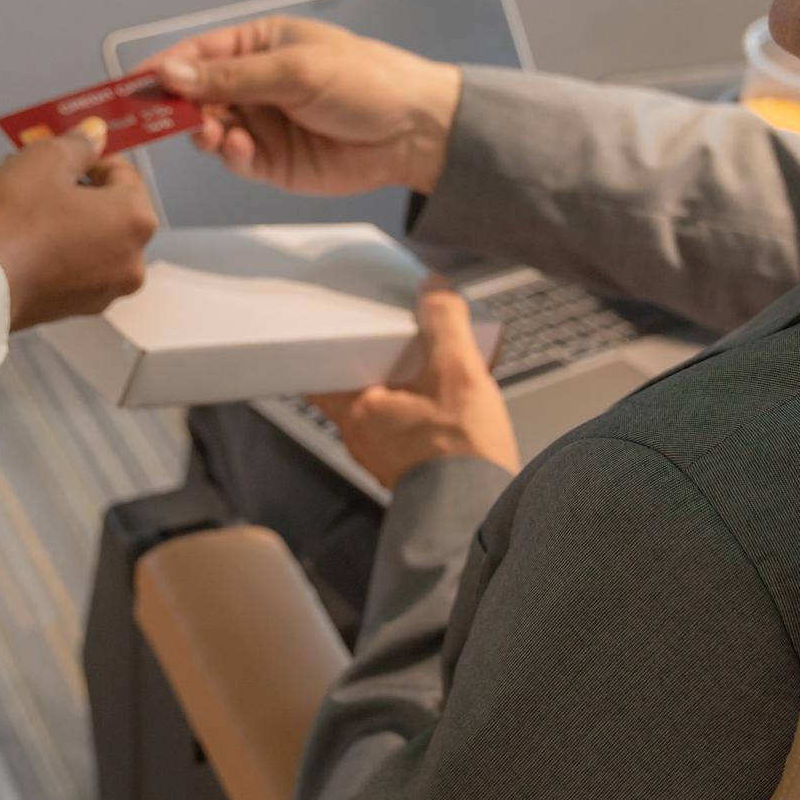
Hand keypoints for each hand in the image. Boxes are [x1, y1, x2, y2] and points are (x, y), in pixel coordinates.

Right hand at [0, 119, 159, 330]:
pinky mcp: (68, 306)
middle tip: (14, 164)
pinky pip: (55, 259)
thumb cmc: (17, 217)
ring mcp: (100, 289)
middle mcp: (129, 260)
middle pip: (94, 205)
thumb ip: (79, 143)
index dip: (84, 156)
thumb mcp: (46, 159)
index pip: (122, 173)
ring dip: (31, 205)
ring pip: (68, 231)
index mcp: (135, 221)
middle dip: (51, 181)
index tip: (52, 151)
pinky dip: (29, 237)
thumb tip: (97, 133)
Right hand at [145, 16, 462, 197]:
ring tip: (211, 134)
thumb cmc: (363, 81)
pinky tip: (240, 150)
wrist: (415, 131)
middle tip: (158, 119)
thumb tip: (171, 75)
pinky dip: (231, 155)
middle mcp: (253, 83)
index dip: (163, 68)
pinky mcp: (272, 162)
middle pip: (195, 95)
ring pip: (209, 130)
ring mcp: (261, 124)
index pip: (198, 54)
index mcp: (258, 44)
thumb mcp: (295, 69)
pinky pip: (235, 159)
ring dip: (203, 132)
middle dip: (176, 107)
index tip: (131, 85)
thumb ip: (231, 77)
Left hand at [310, 279, 518, 489]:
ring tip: (417, 364)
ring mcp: (383, 458)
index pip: (318, 375)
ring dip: (391, 389)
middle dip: (365, 364)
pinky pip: (400, 432)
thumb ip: (444, 322)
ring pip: (377, 412)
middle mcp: (362, 438)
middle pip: (349, 391)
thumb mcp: (458, 370)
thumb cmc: (461, 451)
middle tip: (381, 338)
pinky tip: (439, 400)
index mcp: (359, 411)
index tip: (325, 331)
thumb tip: (433, 286)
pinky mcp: (410, 471)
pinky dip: (412, 411)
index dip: (321, 351)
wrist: (481, 512)